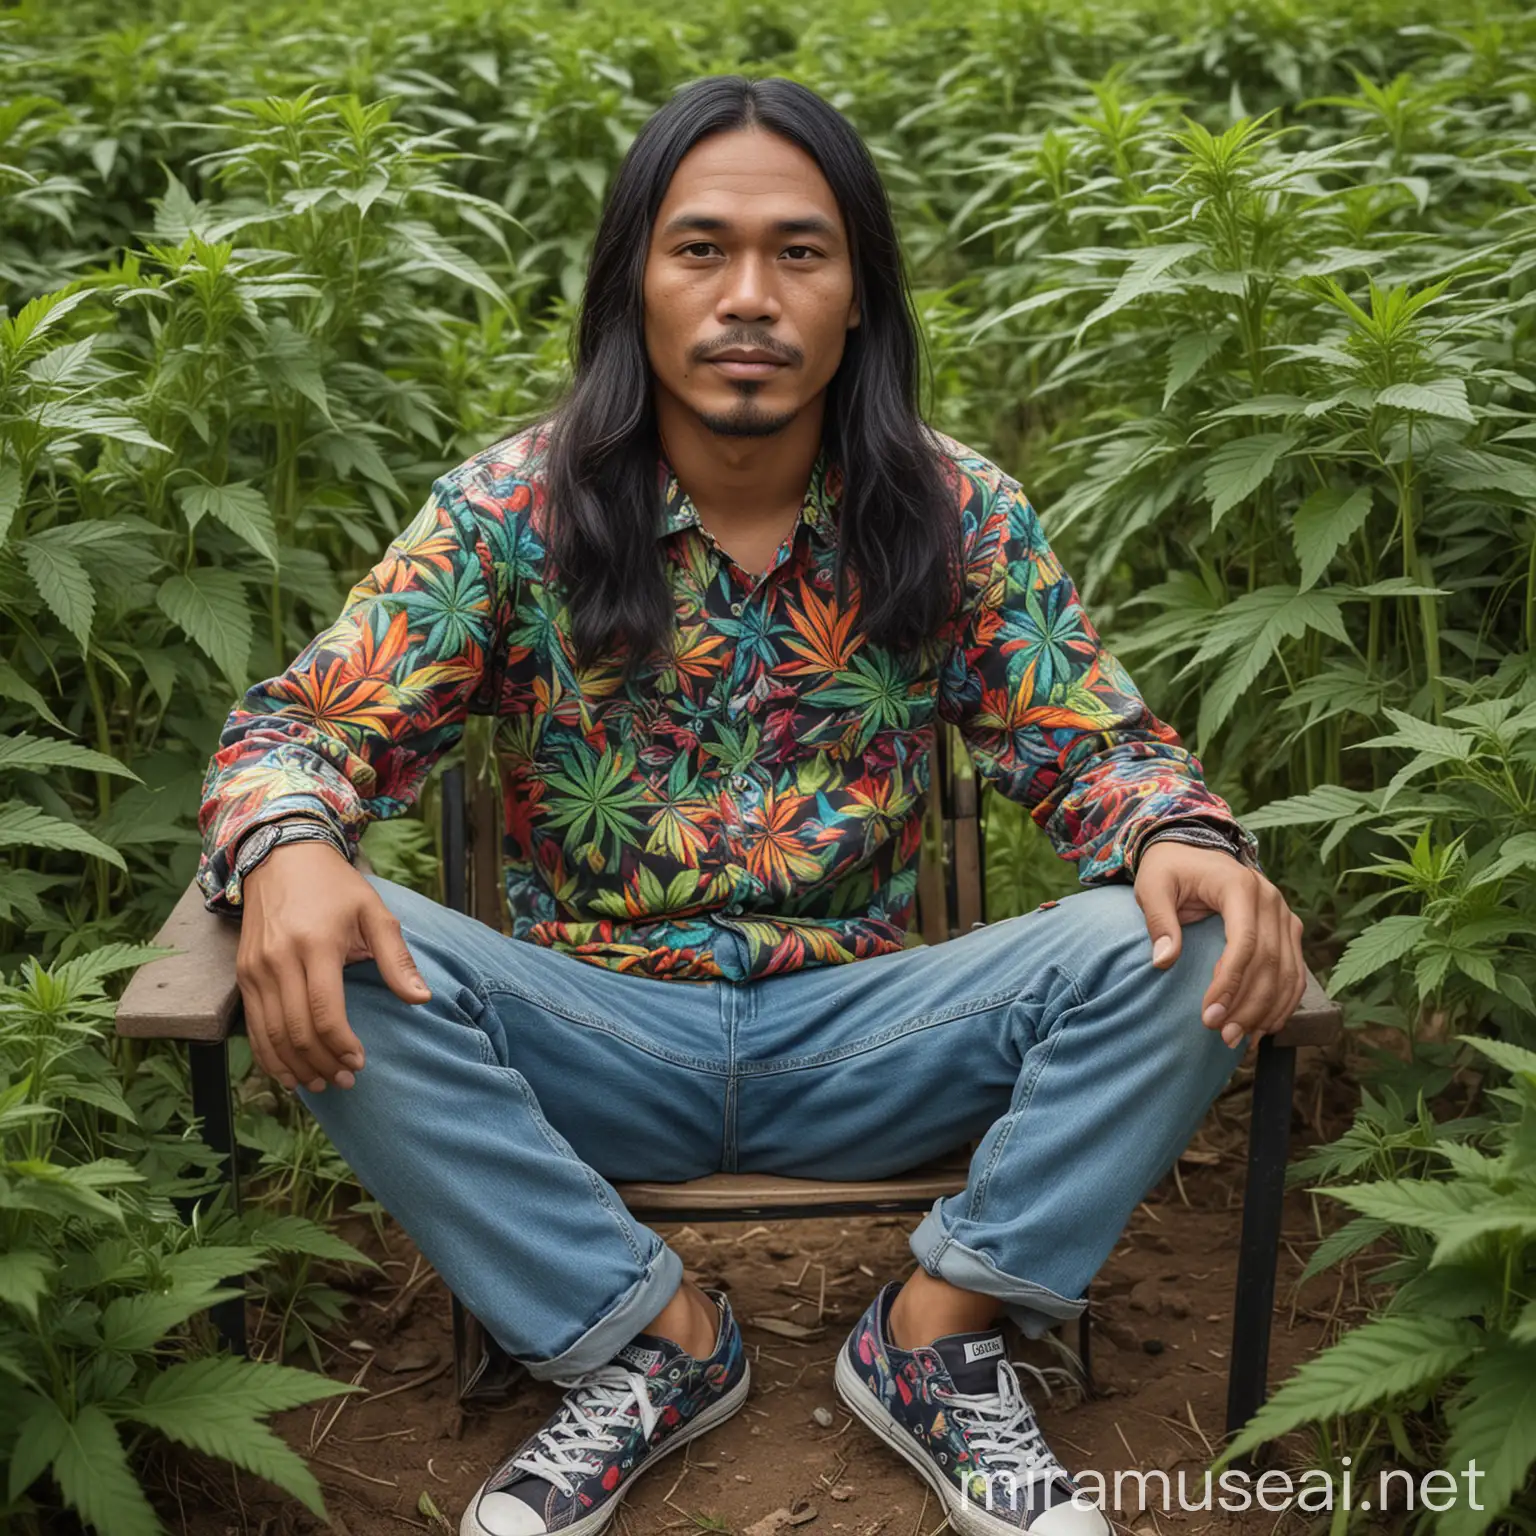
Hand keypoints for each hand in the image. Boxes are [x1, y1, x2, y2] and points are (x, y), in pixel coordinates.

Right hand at [237, 842, 430, 1091]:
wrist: (281, 858)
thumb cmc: (335, 887)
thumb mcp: (374, 913)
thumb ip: (397, 959)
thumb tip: (421, 999)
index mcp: (316, 945)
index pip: (325, 1012)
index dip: (342, 1045)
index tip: (360, 1062)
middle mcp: (279, 960)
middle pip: (296, 1031)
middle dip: (322, 1063)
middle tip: (345, 1081)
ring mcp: (255, 969)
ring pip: (270, 1035)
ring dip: (294, 1067)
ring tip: (320, 1084)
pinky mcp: (243, 975)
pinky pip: (253, 1026)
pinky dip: (268, 1055)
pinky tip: (289, 1072)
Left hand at [1133, 841, 1305, 1057]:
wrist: (1191, 848)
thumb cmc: (1168, 869)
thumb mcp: (1152, 886)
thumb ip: (1158, 920)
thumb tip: (1163, 962)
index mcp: (1239, 886)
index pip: (1245, 942)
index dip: (1230, 982)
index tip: (1208, 1014)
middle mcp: (1271, 899)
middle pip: (1270, 961)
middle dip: (1247, 1004)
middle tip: (1221, 1034)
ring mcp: (1283, 914)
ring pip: (1288, 971)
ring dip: (1267, 1009)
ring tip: (1238, 1038)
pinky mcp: (1287, 928)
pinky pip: (1295, 970)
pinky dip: (1283, 1001)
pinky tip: (1263, 1026)